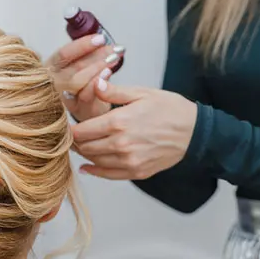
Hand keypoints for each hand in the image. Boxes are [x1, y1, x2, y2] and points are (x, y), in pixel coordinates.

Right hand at [46, 35, 124, 121]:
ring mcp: (62, 98)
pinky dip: (97, 83)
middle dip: (95, 55)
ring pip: (77, 80)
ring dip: (97, 67)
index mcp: (51, 68)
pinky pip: (86, 96)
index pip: (63, 54)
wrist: (87, 110)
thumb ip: (88, 55)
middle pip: (72, 67)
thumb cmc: (82, 85)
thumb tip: (103, 40)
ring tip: (113, 59)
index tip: (100, 39)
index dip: (82, 45)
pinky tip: (107, 73)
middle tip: (112, 49)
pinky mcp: (76, 110)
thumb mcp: (80, 67)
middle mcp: (52, 83)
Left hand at [72, 78, 197, 179]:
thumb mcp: (141, 93)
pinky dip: (95, 171)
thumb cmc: (169, 109)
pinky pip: (109, 175)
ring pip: (94, 161)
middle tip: (71, 135)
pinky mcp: (137, 172)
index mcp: (118, 122)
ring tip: (80, 146)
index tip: (65, 125)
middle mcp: (121, 144)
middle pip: (85, 147)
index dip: (69, 129)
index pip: (81, 131)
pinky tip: (88, 167)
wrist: (194, 131)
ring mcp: (129, 161)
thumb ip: (113, 91)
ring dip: (85, 154)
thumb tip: (94, 83)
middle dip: (75, 141)